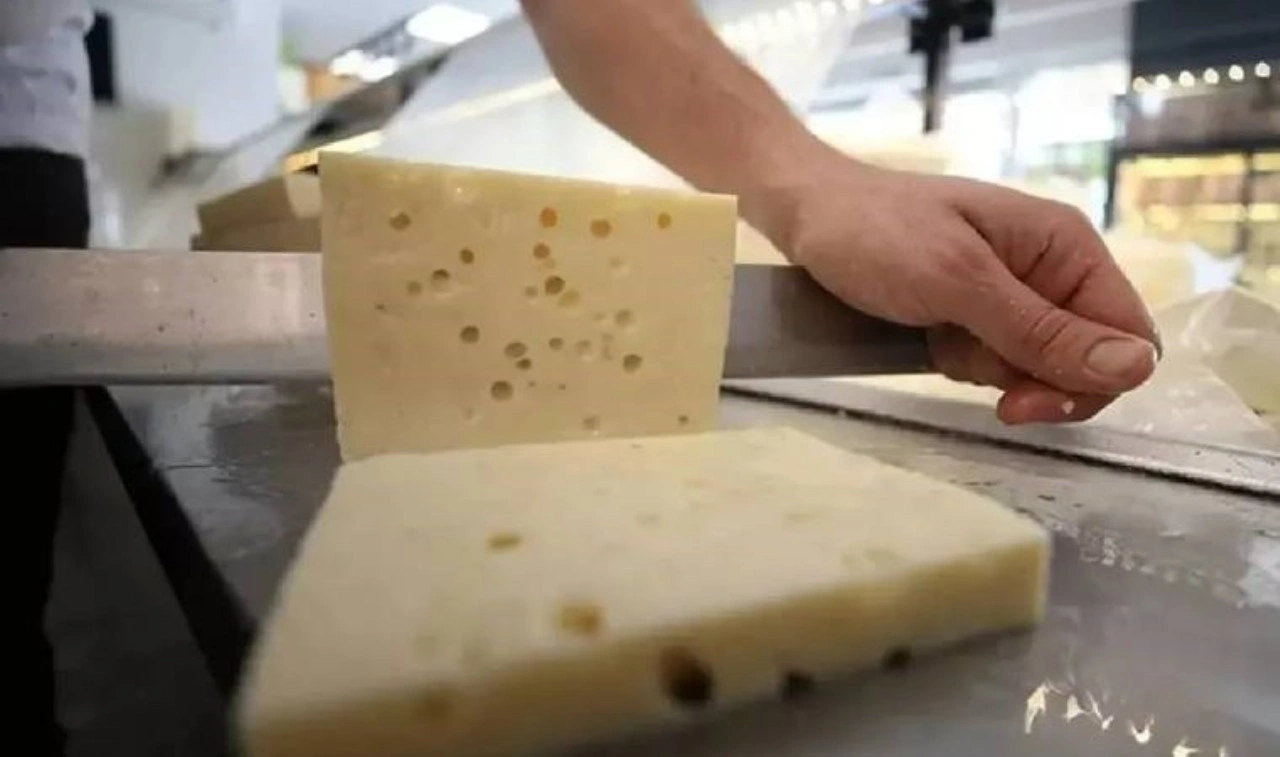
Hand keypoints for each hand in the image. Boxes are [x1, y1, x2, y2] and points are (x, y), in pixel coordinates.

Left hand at [750, 157, 1158, 424]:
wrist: (805, 212)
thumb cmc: (875, 233)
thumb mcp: (957, 282)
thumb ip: (1041, 330)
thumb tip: (1135, 368)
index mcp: (1066, 247)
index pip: (1130, 336)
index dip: (1092, 382)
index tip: (1025, 402)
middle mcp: (1051, 270)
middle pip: (1087, 360)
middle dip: (1036, 382)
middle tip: (978, 384)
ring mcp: (1013, 294)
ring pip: (1037, 369)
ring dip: (991, 371)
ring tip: (939, 337)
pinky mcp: (976, 313)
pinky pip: (995, 362)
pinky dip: (964, 364)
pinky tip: (928, 340)